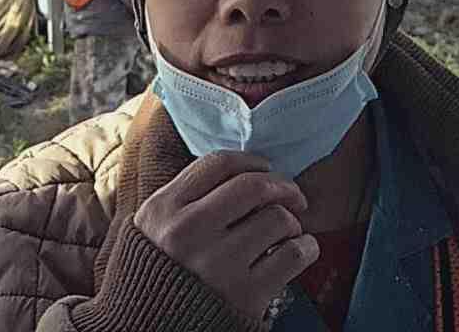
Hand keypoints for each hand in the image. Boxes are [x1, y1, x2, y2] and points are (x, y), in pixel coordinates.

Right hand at [134, 151, 319, 320]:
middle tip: (292, 196)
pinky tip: (301, 250)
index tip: (265, 168)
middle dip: (282, 186)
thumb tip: (237, 170)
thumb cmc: (158, 276)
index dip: (251, 161)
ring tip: (288, 231)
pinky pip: (293, 254)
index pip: (218, 164)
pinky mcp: (245, 296)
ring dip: (292, 221)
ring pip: (277, 218)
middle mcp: (188, 232)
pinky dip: (306, 247)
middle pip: (254, 186)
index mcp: (163, 209)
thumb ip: (184, 197)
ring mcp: (217, 264)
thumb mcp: (152, 228)